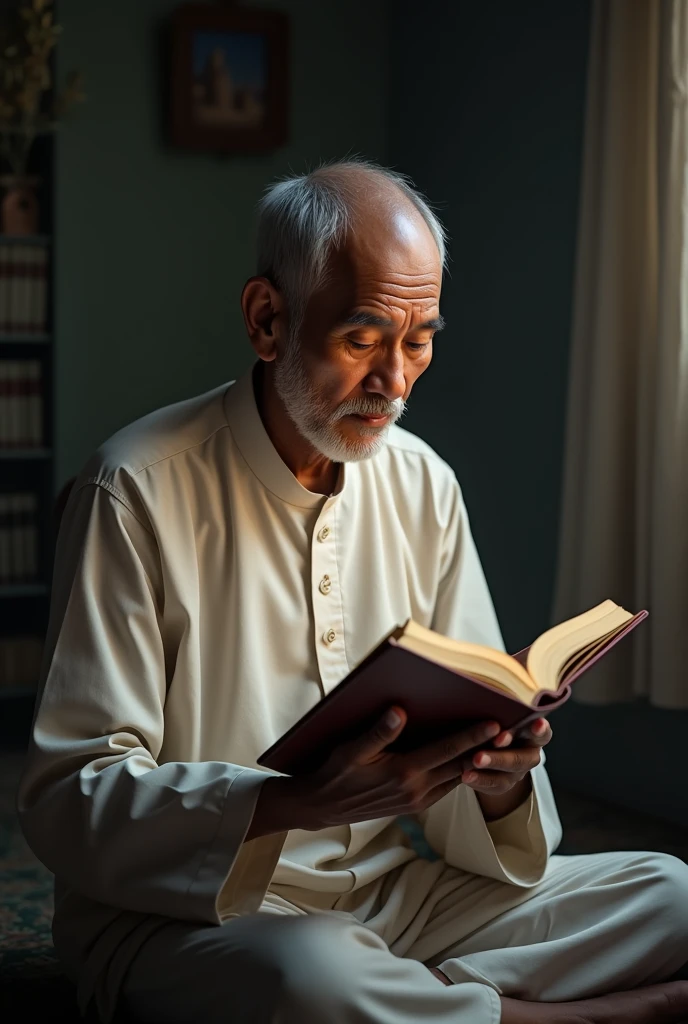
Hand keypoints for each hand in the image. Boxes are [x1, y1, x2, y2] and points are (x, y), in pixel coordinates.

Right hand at [247, 708, 503, 838]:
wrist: (322, 807)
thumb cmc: (334, 773)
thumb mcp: (349, 750)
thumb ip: (376, 732)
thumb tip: (399, 712)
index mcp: (403, 774)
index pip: (447, 751)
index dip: (472, 735)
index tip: (495, 722)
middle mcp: (416, 790)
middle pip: (460, 764)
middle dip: (485, 747)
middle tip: (509, 728)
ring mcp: (417, 801)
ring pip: (456, 777)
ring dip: (476, 760)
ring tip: (497, 740)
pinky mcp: (414, 805)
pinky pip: (445, 786)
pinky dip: (460, 771)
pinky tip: (467, 756)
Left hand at [461, 717, 552, 795]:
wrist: (482, 744)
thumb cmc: (490, 721)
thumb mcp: (496, 715)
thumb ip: (497, 712)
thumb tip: (484, 692)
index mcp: (532, 734)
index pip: (542, 732)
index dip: (541, 729)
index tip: (537, 723)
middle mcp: (529, 754)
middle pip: (523, 758)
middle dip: (507, 751)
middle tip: (495, 742)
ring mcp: (517, 772)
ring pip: (509, 774)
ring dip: (493, 765)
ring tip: (475, 760)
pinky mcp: (503, 784)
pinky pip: (493, 785)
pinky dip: (479, 780)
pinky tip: (466, 775)